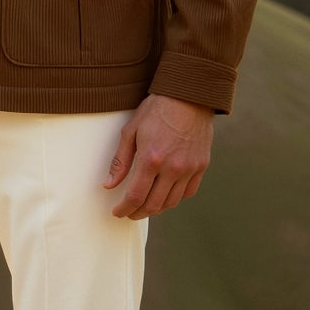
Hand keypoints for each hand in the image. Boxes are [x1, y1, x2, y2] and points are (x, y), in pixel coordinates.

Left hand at [104, 93, 214, 217]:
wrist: (189, 96)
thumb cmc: (156, 110)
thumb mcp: (131, 131)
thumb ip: (120, 161)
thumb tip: (108, 185)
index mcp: (151, 159)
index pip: (135, 196)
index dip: (124, 209)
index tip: (117, 212)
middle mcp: (172, 168)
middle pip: (153, 204)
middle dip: (137, 212)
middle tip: (129, 212)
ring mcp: (189, 168)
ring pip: (171, 202)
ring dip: (155, 209)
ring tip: (145, 206)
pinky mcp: (201, 166)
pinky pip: (188, 192)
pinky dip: (174, 199)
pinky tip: (165, 196)